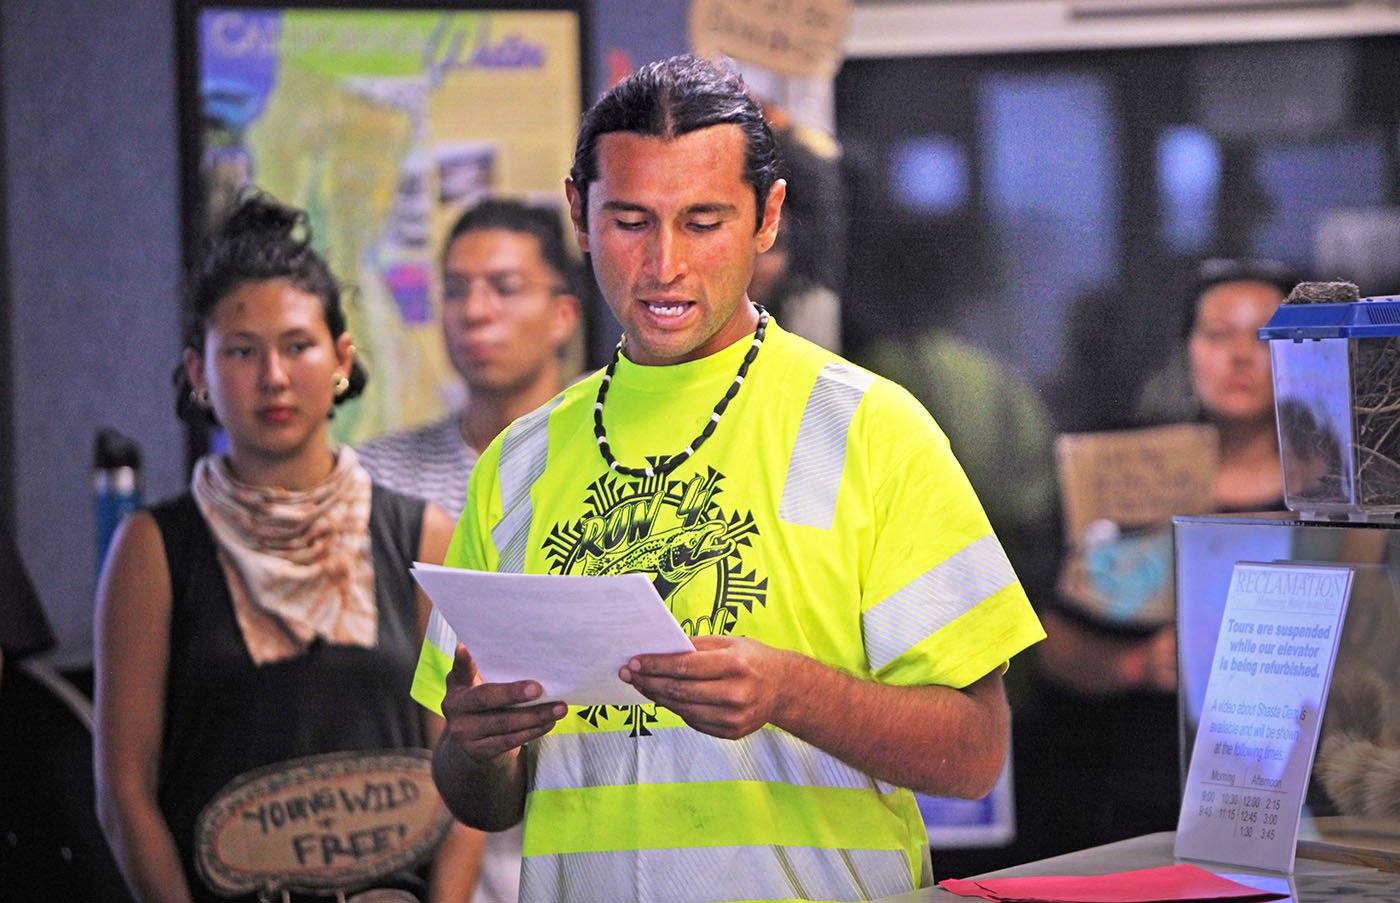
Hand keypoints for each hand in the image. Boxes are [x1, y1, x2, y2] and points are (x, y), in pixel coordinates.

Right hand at [440, 644, 565, 762]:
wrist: (475, 746)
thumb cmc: (487, 707)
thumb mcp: (481, 687)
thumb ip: (493, 674)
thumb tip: (531, 659)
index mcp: (457, 685)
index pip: (460, 670)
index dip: (462, 659)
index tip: (465, 647)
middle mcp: (454, 707)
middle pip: (485, 698)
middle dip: (513, 693)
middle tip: (538, 689)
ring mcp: (463, 732)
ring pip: (503, 722)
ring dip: (535, 715)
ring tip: (558, 708)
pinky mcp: (478, 751)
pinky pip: (509, 740)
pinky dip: (532, 731)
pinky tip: (548, 723)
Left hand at [620, 635, 794, 739]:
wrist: (783, 688)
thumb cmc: (752, 659)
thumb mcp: (729, 642)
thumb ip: (696, 646)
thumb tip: (659, 650)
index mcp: (735, 665)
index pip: (685, 666)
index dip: (655, 665)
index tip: (634, 662)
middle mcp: (735, 693)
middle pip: (679, 690)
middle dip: (649, 682)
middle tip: (628, 674)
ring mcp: (734, 717)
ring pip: (682, 709)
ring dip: (657, 697)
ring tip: (641, 685)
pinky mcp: (730, 732)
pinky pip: (693, 721)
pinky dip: (676, 709)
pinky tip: (664, 698)